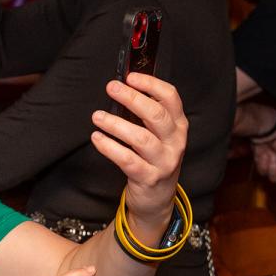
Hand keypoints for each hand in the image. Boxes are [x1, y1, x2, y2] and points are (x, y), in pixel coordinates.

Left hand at [90, 72, 187, 238]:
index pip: (171, 97)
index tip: (130, 76)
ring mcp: (164, 161)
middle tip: (111, 88)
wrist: (157, 199)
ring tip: (97, 116)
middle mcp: (175, 142)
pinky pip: (127, 160)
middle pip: (156, 115)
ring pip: (141, 138)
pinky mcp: (149, 178)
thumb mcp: (158, 136)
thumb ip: (145, 115)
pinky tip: (97, 138)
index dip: (151, 84)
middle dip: (132, 98)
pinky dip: (110, 148)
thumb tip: (121, 88)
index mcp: (178, 126)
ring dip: (116, 124)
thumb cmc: (152, 159)